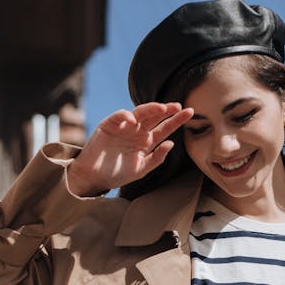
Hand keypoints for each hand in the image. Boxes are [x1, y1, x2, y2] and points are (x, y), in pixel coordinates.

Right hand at [67, 102, 193, 195]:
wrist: (94, 177)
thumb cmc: (117, 174)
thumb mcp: (141, 169)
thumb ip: (157, 158)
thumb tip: (171, 144)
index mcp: (147, 142)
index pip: (164, 129)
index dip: (176, 120)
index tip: (190, 112)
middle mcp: (137, 132)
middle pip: (155, 117)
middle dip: (167, 110)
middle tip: (179, 106)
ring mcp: (124, 127)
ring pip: (139, 113)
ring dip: (150, 109)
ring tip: (162, 108)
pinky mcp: (109, 125)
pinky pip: (118, 117)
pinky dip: (124, 115)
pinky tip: (132, 118)